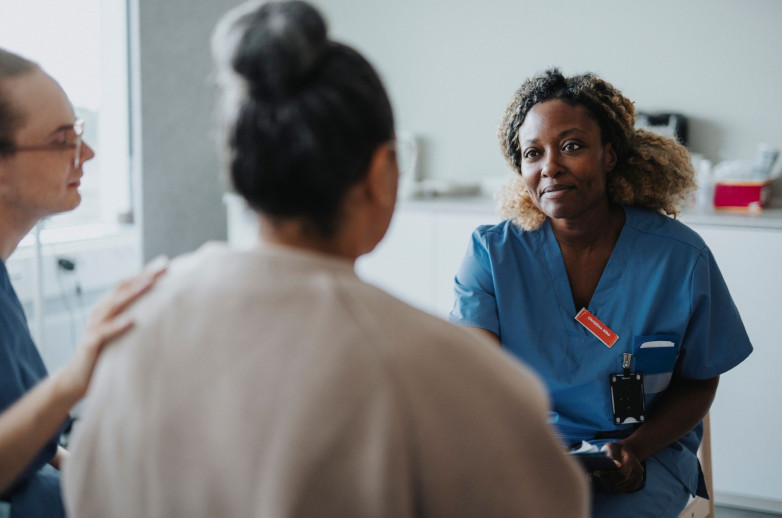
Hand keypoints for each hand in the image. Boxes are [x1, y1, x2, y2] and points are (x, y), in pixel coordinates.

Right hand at [56, 258, 167, 400]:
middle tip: (164, 266)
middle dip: (144, 276)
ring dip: (133, 292)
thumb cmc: (106, 355)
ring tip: (151, 282)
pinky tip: (132, 320)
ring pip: (114, 304)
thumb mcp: (123, 334)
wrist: (77, 380)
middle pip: (123, 289)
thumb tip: (164, 312)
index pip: (128, 285)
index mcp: (109, 308)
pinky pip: (103, 332)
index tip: (165, 262)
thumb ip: (137, 320)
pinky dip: (117, 325)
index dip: (145, 273)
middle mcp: (101, 312)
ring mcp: (94, 326)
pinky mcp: (90, 343)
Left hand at [592, 441, 644, 492]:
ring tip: (595, 478)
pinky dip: (610, 487)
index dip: (607, 475)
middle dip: (604, 480)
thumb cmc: (617, 449)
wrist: (626, 453)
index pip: (620, 474)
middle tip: (592, 476)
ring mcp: (636, 481)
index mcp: (632, 462)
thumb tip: (615, 464)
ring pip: (618, 488)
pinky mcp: (632, 486)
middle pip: (618, 482)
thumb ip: (613, 454)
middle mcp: (637, 473)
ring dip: (605, 485)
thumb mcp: (613, 447)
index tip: (595, 472)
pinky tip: (603, 482)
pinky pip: (619, 490)